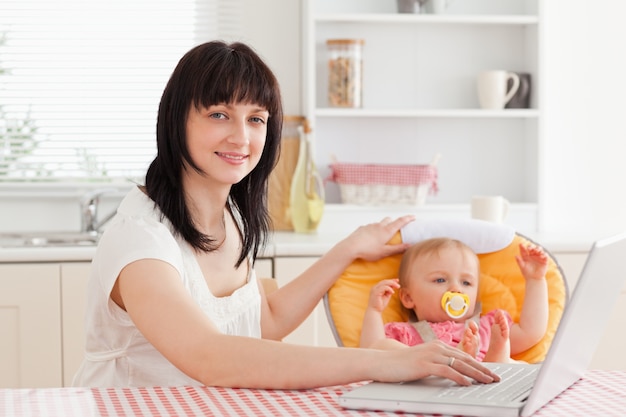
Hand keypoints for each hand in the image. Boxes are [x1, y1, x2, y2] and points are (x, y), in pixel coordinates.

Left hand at [339, 215, 414, 261]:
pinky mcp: (362, 228)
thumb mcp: (385, 252)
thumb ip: (398, 248)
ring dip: (382, 227)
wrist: (350, 247)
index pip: (400, 222)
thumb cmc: (368, 251)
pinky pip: (370, 227)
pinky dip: (373, 231)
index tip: (414, 217)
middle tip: (396, 229)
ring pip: (379, 223)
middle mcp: (379, 226)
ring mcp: (369, 226)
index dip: (408, 219)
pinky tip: (369, 239)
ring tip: (381, 237)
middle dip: (394, 222)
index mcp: (386, 231)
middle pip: (389, 219)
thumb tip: (410, 245)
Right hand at [368, 279, 399, 312]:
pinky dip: (389, 289)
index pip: (384, 282)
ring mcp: (374, 289)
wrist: (375, 312)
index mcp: (376, 288)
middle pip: (384, 281)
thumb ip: (389, 291)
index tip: (397, 280)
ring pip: (384, 283)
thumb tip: (393, 286)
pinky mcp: (375, 292)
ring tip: (398, 287)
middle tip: (399, 285)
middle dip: (392, 281)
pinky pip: (383, 287)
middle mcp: (375, 287)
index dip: (391, 280)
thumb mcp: (386, 296)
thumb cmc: (380, 305)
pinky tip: (393, 292)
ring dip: (392, 284)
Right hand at [374, 340, 499, 385]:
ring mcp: (431, 355)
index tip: (490, 372)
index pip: (463, 355)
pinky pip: (447, 370)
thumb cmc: (402, 364)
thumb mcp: (423, 361)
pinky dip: (459, 377)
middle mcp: (437, 347)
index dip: (478, 364)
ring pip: (460, 364)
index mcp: (438, 346)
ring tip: (487, 381)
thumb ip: (437, 364)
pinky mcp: (425, 364)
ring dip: (476, 374)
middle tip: (495, 378)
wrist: (384, 362)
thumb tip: (451, 372)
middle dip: (483, 369)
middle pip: (466, 358)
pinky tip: (467, 383)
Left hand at [515, 243, 547, 280]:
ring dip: (538, 249)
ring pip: (540, 250)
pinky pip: (545, 256)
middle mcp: (533, 255)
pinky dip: (544, 254)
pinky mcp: (544, 261)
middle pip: (533, 248)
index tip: (520, 244)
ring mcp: (539, 257)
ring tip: (536, 251)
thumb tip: (516, 256)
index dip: (522, 247)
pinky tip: (541, 256)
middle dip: (532, 246)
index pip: (524, 250)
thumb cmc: (527, 273)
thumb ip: (519, 261)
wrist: (534, 279)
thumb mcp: (522, 266)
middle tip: (529, 248)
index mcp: (526, 256)